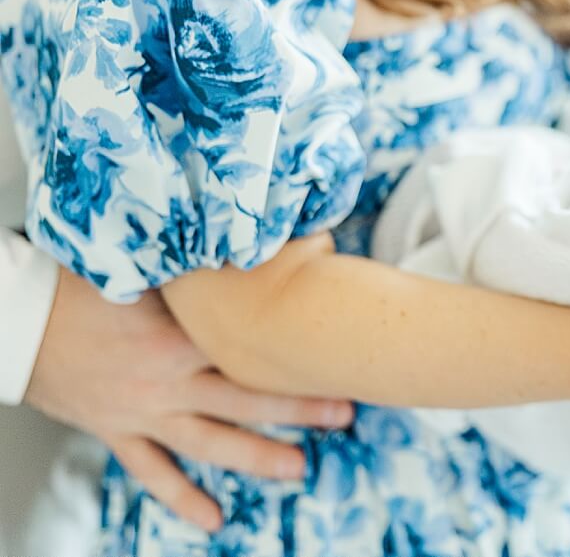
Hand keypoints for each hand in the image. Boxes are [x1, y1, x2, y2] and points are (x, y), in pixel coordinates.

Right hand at [24, 269, 353, 531]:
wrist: (18, 320)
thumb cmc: (80, 284)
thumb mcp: (144, 269)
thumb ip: (198, 269)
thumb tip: (256, 244)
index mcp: (178, 336)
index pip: (251, 348)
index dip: (295, 353)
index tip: (338, 355)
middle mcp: (167, 381)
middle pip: (244, 398)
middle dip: (297, 408)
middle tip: (343, 414)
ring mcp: (142, 412)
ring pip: (209, 443)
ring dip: (255, 457)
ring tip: (298, 469)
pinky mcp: (117, 431)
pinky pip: (153, 472)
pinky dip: (181, 497)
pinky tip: (212, 519)